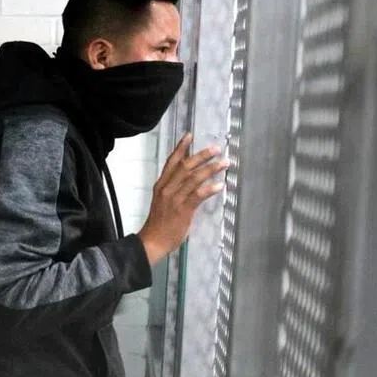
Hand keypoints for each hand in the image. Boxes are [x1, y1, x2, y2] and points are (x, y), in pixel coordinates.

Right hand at [137, 134, 226, 265]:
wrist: (153, 241)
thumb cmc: (160, 223)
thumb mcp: (163, 201)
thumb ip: (174, 188)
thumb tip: (190, 178)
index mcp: (161, 185)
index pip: (171, 162)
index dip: (181, 148)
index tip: (190, 135)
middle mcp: (167, 188)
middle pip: (185, 166)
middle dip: (202, 155)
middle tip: (216, 149)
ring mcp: (174, 199)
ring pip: (194, 178)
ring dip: (211, 169)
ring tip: (224, 163)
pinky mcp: (183, 210)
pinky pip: (198, 195)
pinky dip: (210, 188)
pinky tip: (220, 185)